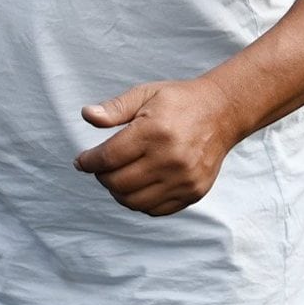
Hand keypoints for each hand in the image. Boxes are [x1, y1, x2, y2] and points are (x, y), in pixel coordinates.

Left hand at [74, 78, 244, 215]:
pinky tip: (137, 185)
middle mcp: (170, 159)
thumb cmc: (179, 101)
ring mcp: (184, 179)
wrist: (222, 113)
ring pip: (134, 201)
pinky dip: (140, 202)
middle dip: (101, 176)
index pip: (108, 158)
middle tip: (100, 167)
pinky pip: (155, 210)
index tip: (81, 161)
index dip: (88, 162)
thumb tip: (87, 115)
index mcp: (154, 132)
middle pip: (118, 183)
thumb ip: (114, 108)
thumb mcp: (145, 94)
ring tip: (117, 176)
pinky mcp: (193, 192)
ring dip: (118, 192)